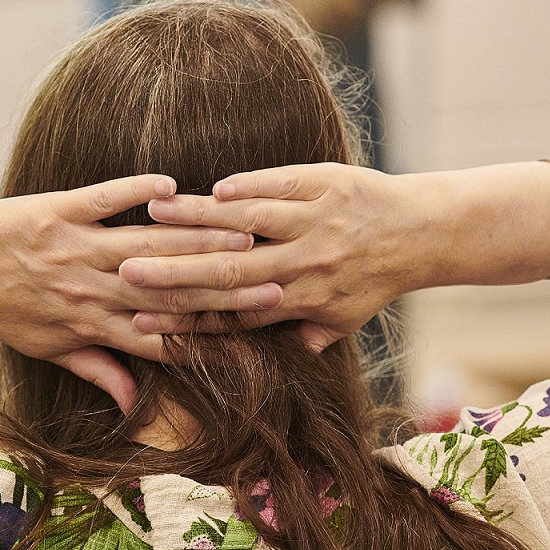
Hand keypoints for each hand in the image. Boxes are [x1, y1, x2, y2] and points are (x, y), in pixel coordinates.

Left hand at [0, 175, 280, 409]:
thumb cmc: (2, 310)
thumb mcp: (49, 350)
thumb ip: (100, 371)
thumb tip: (137, 408)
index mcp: (91, 326)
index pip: (163, 335)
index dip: (214, 336)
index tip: (259, 331)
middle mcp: (88, 290)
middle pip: (167, 290)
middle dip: (222, 286)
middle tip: (272, 277)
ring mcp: (74, 248)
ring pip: (146, 247)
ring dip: (197, 240)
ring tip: (243, 233)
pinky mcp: (57, 210)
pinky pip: (104, 199)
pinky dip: (136, 191)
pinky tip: (171, 186)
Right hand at [122, 163, 426, 350]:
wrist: (422, 231)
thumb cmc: (374, 280)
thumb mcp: (342, 321)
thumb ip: (300, 339)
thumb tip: (257, 366)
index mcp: (302, 301)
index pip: (232, 311)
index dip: (186, 316)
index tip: (140, 318)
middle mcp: (306, 264)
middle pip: (230, 270)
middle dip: (176, 272)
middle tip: (127, 272)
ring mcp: (317, 222)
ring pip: (249, 221)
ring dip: (198, 218)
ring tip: (154, 215)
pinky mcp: (326, 183)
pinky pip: (279, 184)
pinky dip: (246, 187)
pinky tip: (210, 188)